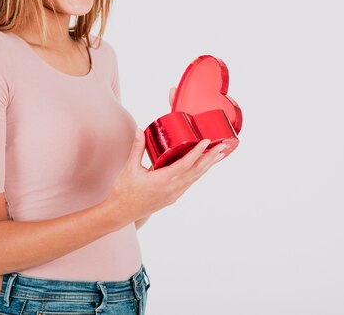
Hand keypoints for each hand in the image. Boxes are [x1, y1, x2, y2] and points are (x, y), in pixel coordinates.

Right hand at [104, 126, 225, 230]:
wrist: (120, 213)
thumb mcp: (130, 168)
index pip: (185, 164)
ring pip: (195, 178)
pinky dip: (199, 173)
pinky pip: (190, 183)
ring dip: (208, 165)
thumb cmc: (124, 190)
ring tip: (219, 155)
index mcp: (162, 180)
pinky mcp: (172, 197)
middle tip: (223, 146)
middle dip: (211, 158)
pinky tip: (203, 167)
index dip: (197, 152)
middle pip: (196, 171)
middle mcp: (171, 189)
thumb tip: (141, 129)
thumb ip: (138, 148)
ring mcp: (173, 194)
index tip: (206, 141)